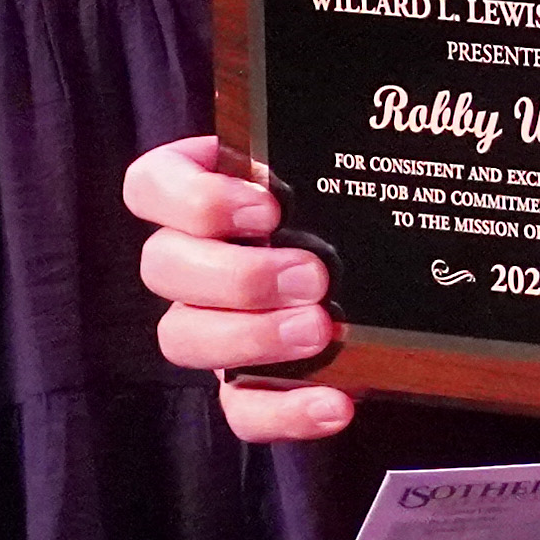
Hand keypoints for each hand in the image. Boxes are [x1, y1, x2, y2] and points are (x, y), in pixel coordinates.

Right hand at [121, 134, 357, 443]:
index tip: (267, 207)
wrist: (390, 277)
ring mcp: (208, 325)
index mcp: (202, 192)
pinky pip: (240, 410)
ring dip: (250, 336)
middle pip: (162, 267)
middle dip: (237, 274)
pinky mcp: (241, 387)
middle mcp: (191, 259)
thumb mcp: (330, 170)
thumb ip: (323, 154)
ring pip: (182, 337)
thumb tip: (366, 127)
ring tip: (319, 331)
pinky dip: (285, 412)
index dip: (194, 198)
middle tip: (311, 276)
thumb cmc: (344, 204)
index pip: (148, 186)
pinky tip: (336, 404)